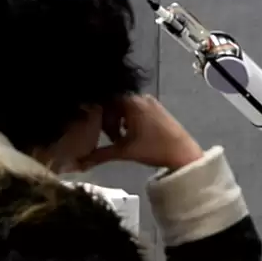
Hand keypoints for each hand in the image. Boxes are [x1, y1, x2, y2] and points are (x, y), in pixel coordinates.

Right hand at [77, 94, 203, 171]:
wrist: (183, 152)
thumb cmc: (154, 149)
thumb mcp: (124, 151)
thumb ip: (99, 155)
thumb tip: (78, 163)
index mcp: (131, 102)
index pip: (105, 100)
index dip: (96, 114)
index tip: (94, 129)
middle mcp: (140, 97)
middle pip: (114, 103)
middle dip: (107, 119)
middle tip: (108, 137)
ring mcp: (151, 102)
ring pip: (125, 107)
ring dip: (118, 121)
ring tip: (119, 138)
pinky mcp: (157, 108)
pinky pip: (136, 109)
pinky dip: (129, 120)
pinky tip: (130, 135)